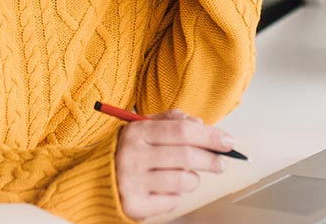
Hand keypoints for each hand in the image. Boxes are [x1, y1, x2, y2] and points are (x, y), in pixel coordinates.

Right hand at [114, 109, 234, 219]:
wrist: (96, 180)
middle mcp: (132, 156)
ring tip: (187, 177)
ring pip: (183, 180)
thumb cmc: (129, 151)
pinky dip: (176, 195)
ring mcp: (132, 182)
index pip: (183, 131)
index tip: (228, 141)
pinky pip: (172, 201)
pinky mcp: (134, 205)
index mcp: (136, 132)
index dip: (211, 136)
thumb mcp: (144, 128)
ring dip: (193, 179)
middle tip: (221, 163)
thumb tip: (201, 124)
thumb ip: (172, 121)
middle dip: (211, 159)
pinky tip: (166, 189)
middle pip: (186, 156)